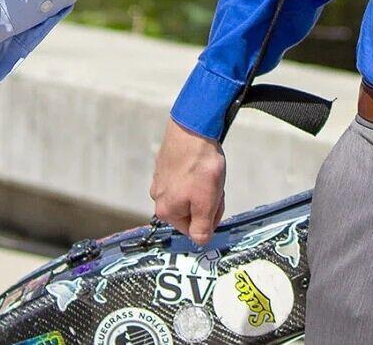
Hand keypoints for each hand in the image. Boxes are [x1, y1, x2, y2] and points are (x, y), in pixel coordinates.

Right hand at [149, 119, 226, 244]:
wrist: (192, 129)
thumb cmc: (200, 167)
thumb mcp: (207, 205)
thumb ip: (203, 229)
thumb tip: (200, 242)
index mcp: (166, 211)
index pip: (193, 230)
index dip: (210, 218)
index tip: (215, 200)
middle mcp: (157, 197)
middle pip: (190, 211)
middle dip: (206, 202)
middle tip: (213, 185)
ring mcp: (159, 179)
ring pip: (188, 194)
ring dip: (202, 188)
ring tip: (207, 172)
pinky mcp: (164, 165)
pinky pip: (184, 178)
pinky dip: (195, 174)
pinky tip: (200, 164)